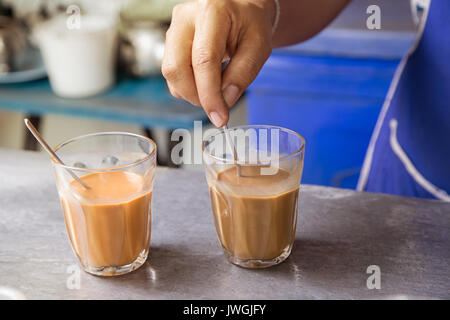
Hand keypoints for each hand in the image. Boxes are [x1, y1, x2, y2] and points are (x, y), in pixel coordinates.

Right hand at [162, 0, 274, 126]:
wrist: (241, 10)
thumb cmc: (250, 24)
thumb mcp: (259, 47)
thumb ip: (243, 74)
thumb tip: (224, 101)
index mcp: (212, 11)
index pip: (204, 60)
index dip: (209, 94)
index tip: (220, 117)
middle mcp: (186, 17)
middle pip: (176, 68)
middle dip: (196, 96)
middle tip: (217, 106)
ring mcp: (174, 28)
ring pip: (170, 73)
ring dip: (191, 93)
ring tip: (215, 89)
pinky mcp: (170, 41)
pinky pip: (171, 73)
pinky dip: (187, 86)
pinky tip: (205, 81)